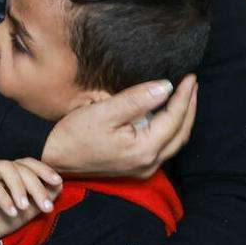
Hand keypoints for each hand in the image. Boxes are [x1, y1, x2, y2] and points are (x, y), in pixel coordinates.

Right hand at [0, 158, 61, 238]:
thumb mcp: (25, 212)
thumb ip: (40, 200)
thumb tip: (58, 186)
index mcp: (10, 173)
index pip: (28, 164)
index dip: (44, 170)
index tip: (58, 182)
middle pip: (20, 167)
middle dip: (36, 185)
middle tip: (45, 206)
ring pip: (6, 168)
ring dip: (19, 187)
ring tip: (24, 207)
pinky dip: (3, 197)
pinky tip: (11, 211)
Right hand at [41, 75, 197, 179]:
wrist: (53, 158)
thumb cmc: (74, 135)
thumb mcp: (104, 111)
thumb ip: (136, 99)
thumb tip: (166, 87)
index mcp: (144, 149)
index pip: (174, 119)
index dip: (184, 96)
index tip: (190, 77)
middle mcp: (148, 163)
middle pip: (181, 133)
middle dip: (189, 107)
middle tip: (192, 84)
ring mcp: (143, 168)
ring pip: (174, 142)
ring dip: (182, 118)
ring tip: (184, 96)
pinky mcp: (135, 167)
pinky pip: (163, 147)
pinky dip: (170, 128)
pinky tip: (166, 114)